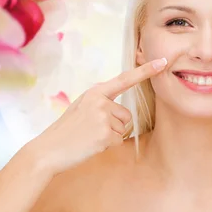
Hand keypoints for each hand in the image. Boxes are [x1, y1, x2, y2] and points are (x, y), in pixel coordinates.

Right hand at [26, 58, 167, 174]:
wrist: (48, 149)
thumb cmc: (66, 131)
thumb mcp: (81, 108)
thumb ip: (100, 103)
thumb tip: (120, 109)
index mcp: (95, 92)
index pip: (125, 79)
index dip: (145, 71)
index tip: (163, 61)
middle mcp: (100, 101)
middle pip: (126, 115)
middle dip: (115, 126)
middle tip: (91, 130)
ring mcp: (103, 116)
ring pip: (123, 128)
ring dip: (110, 136)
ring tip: (89, 136)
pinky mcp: (105, 134)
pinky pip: (117, 140)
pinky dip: (106, 146)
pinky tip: (90, 144)